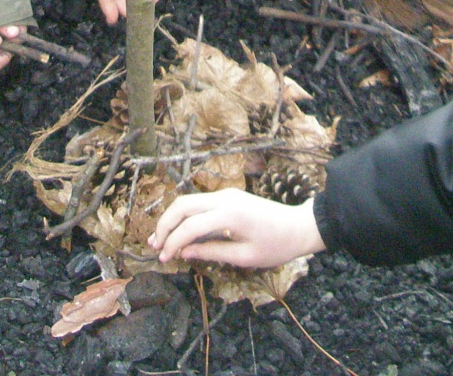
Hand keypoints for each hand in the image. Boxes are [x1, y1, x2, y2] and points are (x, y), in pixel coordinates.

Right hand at [148, 189, 325, 268]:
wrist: (298, 226)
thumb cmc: (276, 246)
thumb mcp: (245, 257)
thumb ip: (212, 252)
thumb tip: (184, 253)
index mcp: (230, 214)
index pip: (190, 226)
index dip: (173, 242)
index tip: (164, 258)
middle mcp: (224, 198)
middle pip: (182, 205)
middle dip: (165, 225)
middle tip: (155, 247)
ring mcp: (225, 194)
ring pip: (187, 201)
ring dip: (171, 219)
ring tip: (160, 240)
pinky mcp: (227, 196)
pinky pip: (199, 203)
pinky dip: (184, 216)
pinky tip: (179, 232)